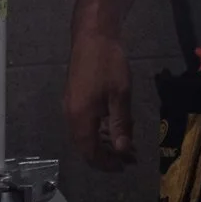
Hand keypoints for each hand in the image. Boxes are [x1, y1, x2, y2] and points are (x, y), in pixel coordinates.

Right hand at [63, 28, 136, 169]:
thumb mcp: (120, 95)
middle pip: (86, 146)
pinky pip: (85, 122)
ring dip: (105, 141)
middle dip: (108, 154)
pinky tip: (115, 125)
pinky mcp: (74, 97)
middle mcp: (70, 115)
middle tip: (130, 157)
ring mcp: (70, 105)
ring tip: (126, 143)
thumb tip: (122, 151)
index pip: (90, 152)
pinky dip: (100, 129)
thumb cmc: (108, 63)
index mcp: (80, 118)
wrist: (93, 34)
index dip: (107, 164)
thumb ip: (120, 125)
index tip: (125, 167)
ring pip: (86, 134)